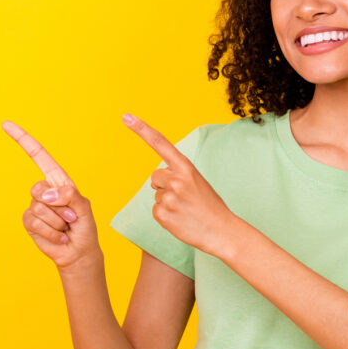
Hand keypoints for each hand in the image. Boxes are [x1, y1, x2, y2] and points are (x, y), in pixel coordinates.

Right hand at [3, 119, 100, 269]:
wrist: (78, 252)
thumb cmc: (84, 227)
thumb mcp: (84, 208)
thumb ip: (69, 195)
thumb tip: (46, 195)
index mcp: (58, 180)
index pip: (38, 156)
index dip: (23, 139)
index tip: (6, 124)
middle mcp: (44, 191)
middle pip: (38, 189)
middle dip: (59, 207)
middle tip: (71, 219)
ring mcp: (35, 206)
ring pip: (39, 209)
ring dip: (57, 223)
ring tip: (65, 228)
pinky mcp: (29, 222)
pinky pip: (35, 223)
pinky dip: (51, 233)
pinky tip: (59, 237)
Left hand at [123, 114, 238, 256]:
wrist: (221, 231)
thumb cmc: (209, 206)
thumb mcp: (197, 182)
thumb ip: (177, 175)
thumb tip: (155, 181)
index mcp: (186, 167)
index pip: (160, 143)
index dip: (142, 129)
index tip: (126, 117)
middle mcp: (175, 179)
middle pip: (155, 177)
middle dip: (165, 185)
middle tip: (185, 197)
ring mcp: (168, 197)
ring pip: (156, 195)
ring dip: (167, 201)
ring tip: (185, 209)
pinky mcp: (162, 214)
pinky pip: (156, 210)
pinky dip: (165, 215)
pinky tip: (180, 219)